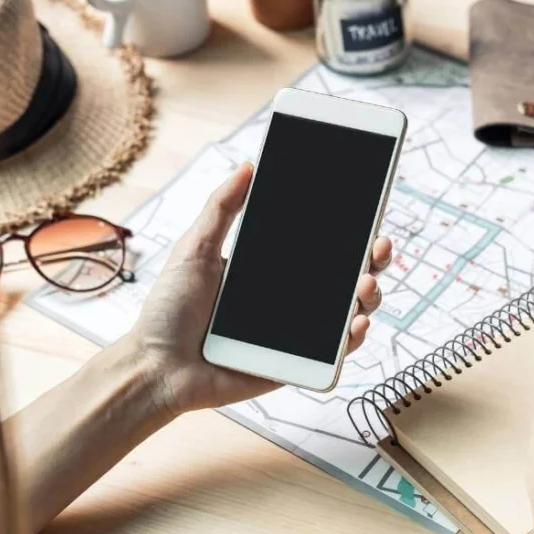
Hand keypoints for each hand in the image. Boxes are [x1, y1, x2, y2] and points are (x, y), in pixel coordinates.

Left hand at [128, 162, 392, 417]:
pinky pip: (333, 356)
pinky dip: (352, 341)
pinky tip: (355, 325)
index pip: (323, 249)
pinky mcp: (295, 368)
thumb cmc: (169, 312)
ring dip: (368, 297)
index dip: (350, 234)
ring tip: (364, 286)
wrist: (155, 367)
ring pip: (349, 314)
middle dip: (372, 261)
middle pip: (347, 279)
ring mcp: (296, 336)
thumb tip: (248, 166)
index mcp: (272, 271)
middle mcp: (291, 301)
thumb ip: (222, 207)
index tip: (368, 215)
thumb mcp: (195, 248)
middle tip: (378, 248)